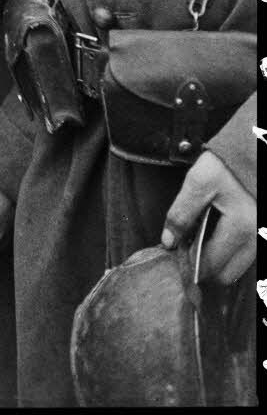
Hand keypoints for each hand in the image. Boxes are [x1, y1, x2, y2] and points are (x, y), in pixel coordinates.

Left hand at [161, 149, 254, 283]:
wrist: (251, 152)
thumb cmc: (226, 165)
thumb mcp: (198, 182)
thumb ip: (182, 212)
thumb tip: (168, 241)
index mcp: (241, 228)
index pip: (212, 265)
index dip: (189, 264)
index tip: (174, 254)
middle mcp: (257, 239)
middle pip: (227, 274)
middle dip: (204, 267)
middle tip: (184, 248)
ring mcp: (262, 238)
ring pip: (237, 267)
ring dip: (216, 261)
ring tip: (197, 241)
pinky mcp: (261, 233)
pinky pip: (244, 255)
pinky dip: (227, 252)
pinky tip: (213, 236)